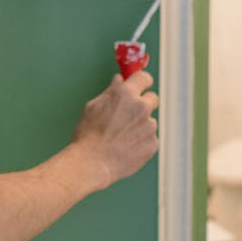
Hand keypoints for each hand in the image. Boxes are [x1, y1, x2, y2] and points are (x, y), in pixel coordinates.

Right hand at [73, 71, 158, 188]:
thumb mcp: (93, 106)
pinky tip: (126, 147)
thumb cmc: (89, 134)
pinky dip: (141, 141)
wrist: (93, 162)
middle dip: (143, 103)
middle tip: (129, 114)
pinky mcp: (153, 144)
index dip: (142, 81)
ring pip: (149, 121)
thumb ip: (111, 91)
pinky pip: (149, 138)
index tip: (141, 85)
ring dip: (140, 125)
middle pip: (152, 98)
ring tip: (122, 137)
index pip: (144, 77)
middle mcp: (141, 107)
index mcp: (126, 94)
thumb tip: (120, 80)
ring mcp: (149, 126)